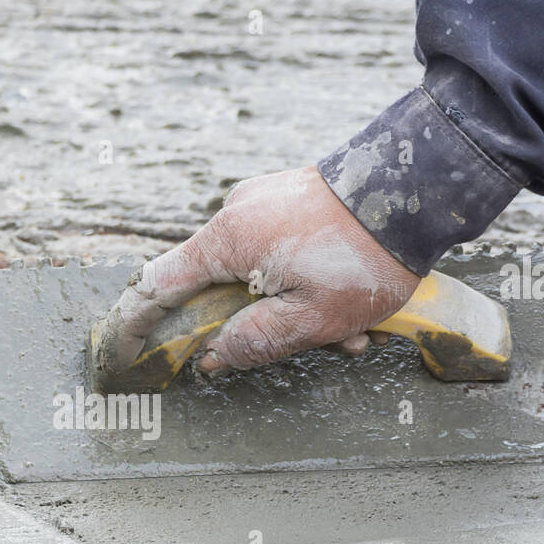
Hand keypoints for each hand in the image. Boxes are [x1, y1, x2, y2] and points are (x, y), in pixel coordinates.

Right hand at [105, 166, 421, 373]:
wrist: (422, 185)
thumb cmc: (365, 254)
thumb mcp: (309, 320)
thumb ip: (251, 343)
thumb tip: (212, 358)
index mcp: (226, 240)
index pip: (158, 287)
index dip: (134, 326)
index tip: (121, 355)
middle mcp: (236, 214)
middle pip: (219, 288)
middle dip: (261, 327)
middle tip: (316, 344)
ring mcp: (264, 203)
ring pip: (259, 276)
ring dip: (298, 312)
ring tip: (351, 330)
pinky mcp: (290, 200)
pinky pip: (283, 255)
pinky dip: (309, 286)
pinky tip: (355, 305)